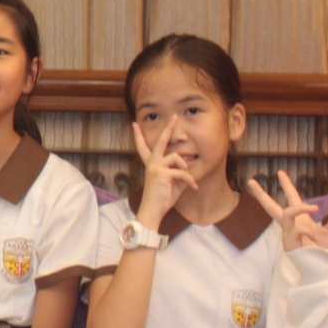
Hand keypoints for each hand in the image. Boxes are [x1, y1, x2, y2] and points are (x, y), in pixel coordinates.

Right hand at [131, 116, 194, 230]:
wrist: (153, 211)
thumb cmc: (162, 198)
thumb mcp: (172, 183)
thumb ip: (179, 172)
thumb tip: (189, 165)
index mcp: (151, 164)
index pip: (143, 147)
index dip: (138, 136)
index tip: (134, 125)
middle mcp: (152, 163)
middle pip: (160, 141)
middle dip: (169, 128)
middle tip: (175, 117)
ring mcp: (155, 167)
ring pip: (178, 158)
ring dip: (186, 170)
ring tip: (188, 181)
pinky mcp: (162, 173)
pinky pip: (183, 172)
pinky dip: (190, 181)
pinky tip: (193, 188)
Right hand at [247, 171, 327, 252]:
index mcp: (302, 220)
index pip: (292, 199)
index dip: (287, 186)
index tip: (280, 173)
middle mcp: (292, 226)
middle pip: (272, 208)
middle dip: (261, 195)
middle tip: (251, 181)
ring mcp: (288, 235)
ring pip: (286, 213)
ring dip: (300, 208)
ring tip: (315, 208)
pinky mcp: (288, 244)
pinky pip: (296, 229)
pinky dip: (309, 231)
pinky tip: (316, 239)